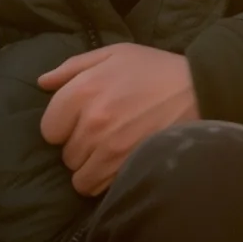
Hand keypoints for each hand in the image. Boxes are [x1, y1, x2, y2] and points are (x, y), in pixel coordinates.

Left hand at [38, 43, 199, 196]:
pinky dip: (106, 179)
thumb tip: (42, 83)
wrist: (199, 89)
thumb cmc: (155, 69)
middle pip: (65, 154)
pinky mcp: (127, 168)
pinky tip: (122, 162)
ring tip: (112, 150)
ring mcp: (110, 149)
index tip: (82, 120)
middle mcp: (92, 122)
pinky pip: (98, 187)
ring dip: (92, 167)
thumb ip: (73, 67)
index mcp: (84, 90)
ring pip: (79, 176)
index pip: (49, 129)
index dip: (64, 125)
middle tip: (104, 133)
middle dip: (80, 145)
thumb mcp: (115, 54)